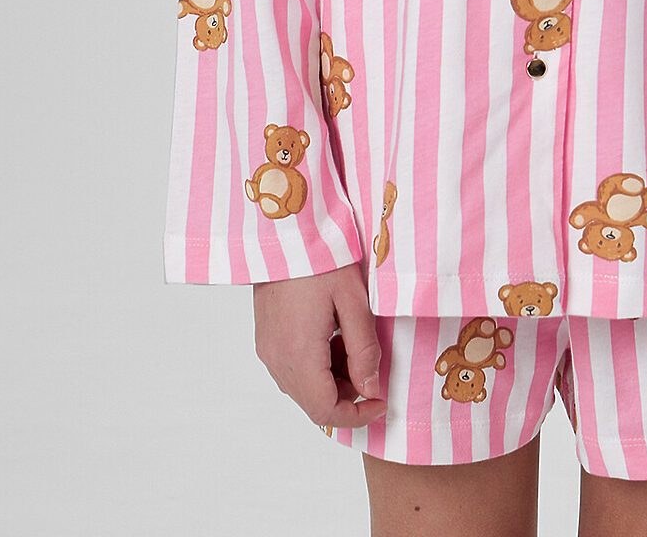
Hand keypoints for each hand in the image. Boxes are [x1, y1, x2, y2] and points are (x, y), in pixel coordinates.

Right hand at [253, 261, 387, 427]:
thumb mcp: (353, 300)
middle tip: (370, 364)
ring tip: (352, 341)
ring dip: (331, 379)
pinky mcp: (265, 338)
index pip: (325, 410)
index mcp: (299, 354)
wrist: (283, 230)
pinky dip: (316, 366)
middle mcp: (277, 359)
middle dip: (347, 393)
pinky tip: (332, 335)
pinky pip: (292, 368)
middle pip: (313, 402)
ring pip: (302, 387)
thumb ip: (364, 349)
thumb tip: (371, 388)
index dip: (357, 415)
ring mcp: (267, 349)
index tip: (381, 401)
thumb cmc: (321, 259)